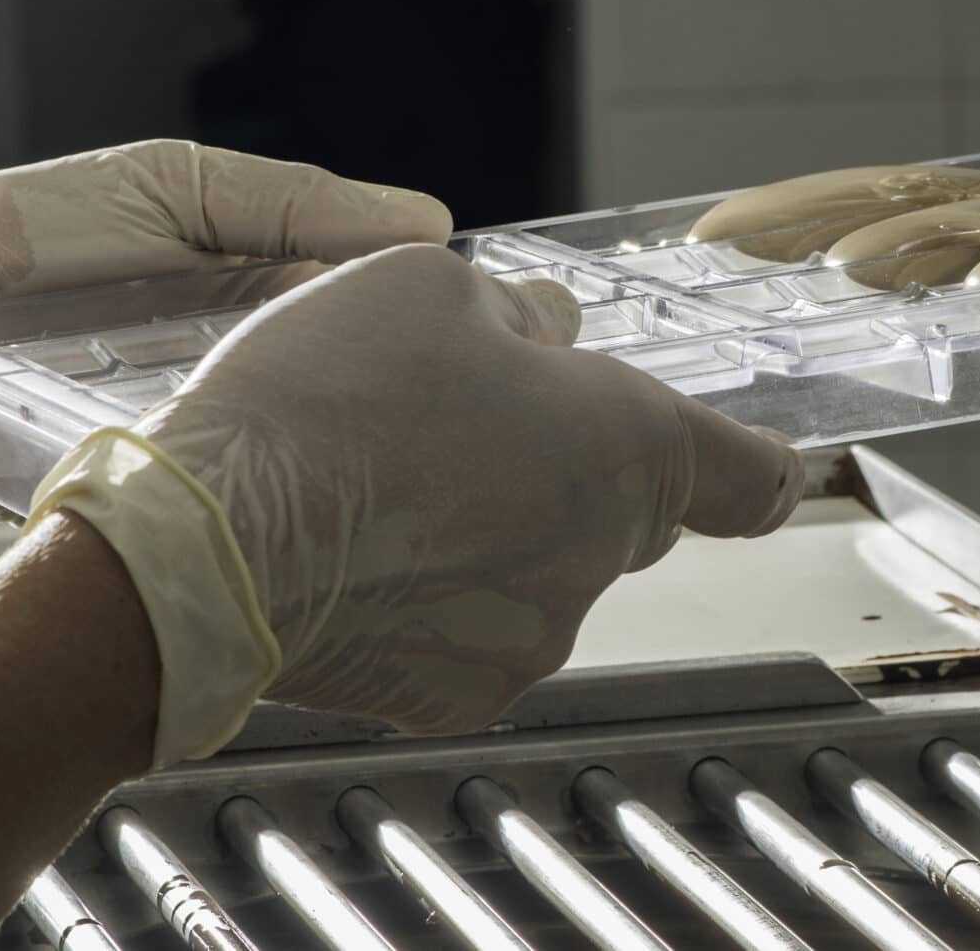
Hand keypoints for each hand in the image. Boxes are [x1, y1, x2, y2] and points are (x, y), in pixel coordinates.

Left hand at [0, 140, 450, 569]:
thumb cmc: (6, 248)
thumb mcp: (162, 187)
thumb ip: (289, 201)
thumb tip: (430, 222)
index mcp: (253, 274)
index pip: (374, 289)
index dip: (431, 301)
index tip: (492, 313)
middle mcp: (239, 353)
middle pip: (356, 366)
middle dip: (403, 375)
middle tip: (458, 383)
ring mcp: (206, 422)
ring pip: (311, 430)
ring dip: (347, 433)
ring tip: (402, 439)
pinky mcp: (169, 488)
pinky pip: (248, 487)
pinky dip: (282, 485)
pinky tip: (316, 482)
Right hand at [25, 243, 806, 763]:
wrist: (204, 550)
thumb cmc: (322, 404)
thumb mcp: (427, 286)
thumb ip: (518, 314)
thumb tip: (544, 335)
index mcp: (627, 446)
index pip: (752, 478)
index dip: (763, 467)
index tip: (776, 473)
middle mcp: (597, 556)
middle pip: (621, 510)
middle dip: (565, 466)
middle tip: (465, 416)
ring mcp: (528, 637)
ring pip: (536, 571)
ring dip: (489, 530)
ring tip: (385, 480)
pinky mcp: (452, 693)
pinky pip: (467, 630)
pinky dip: (430, 596)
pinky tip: (361, 548)